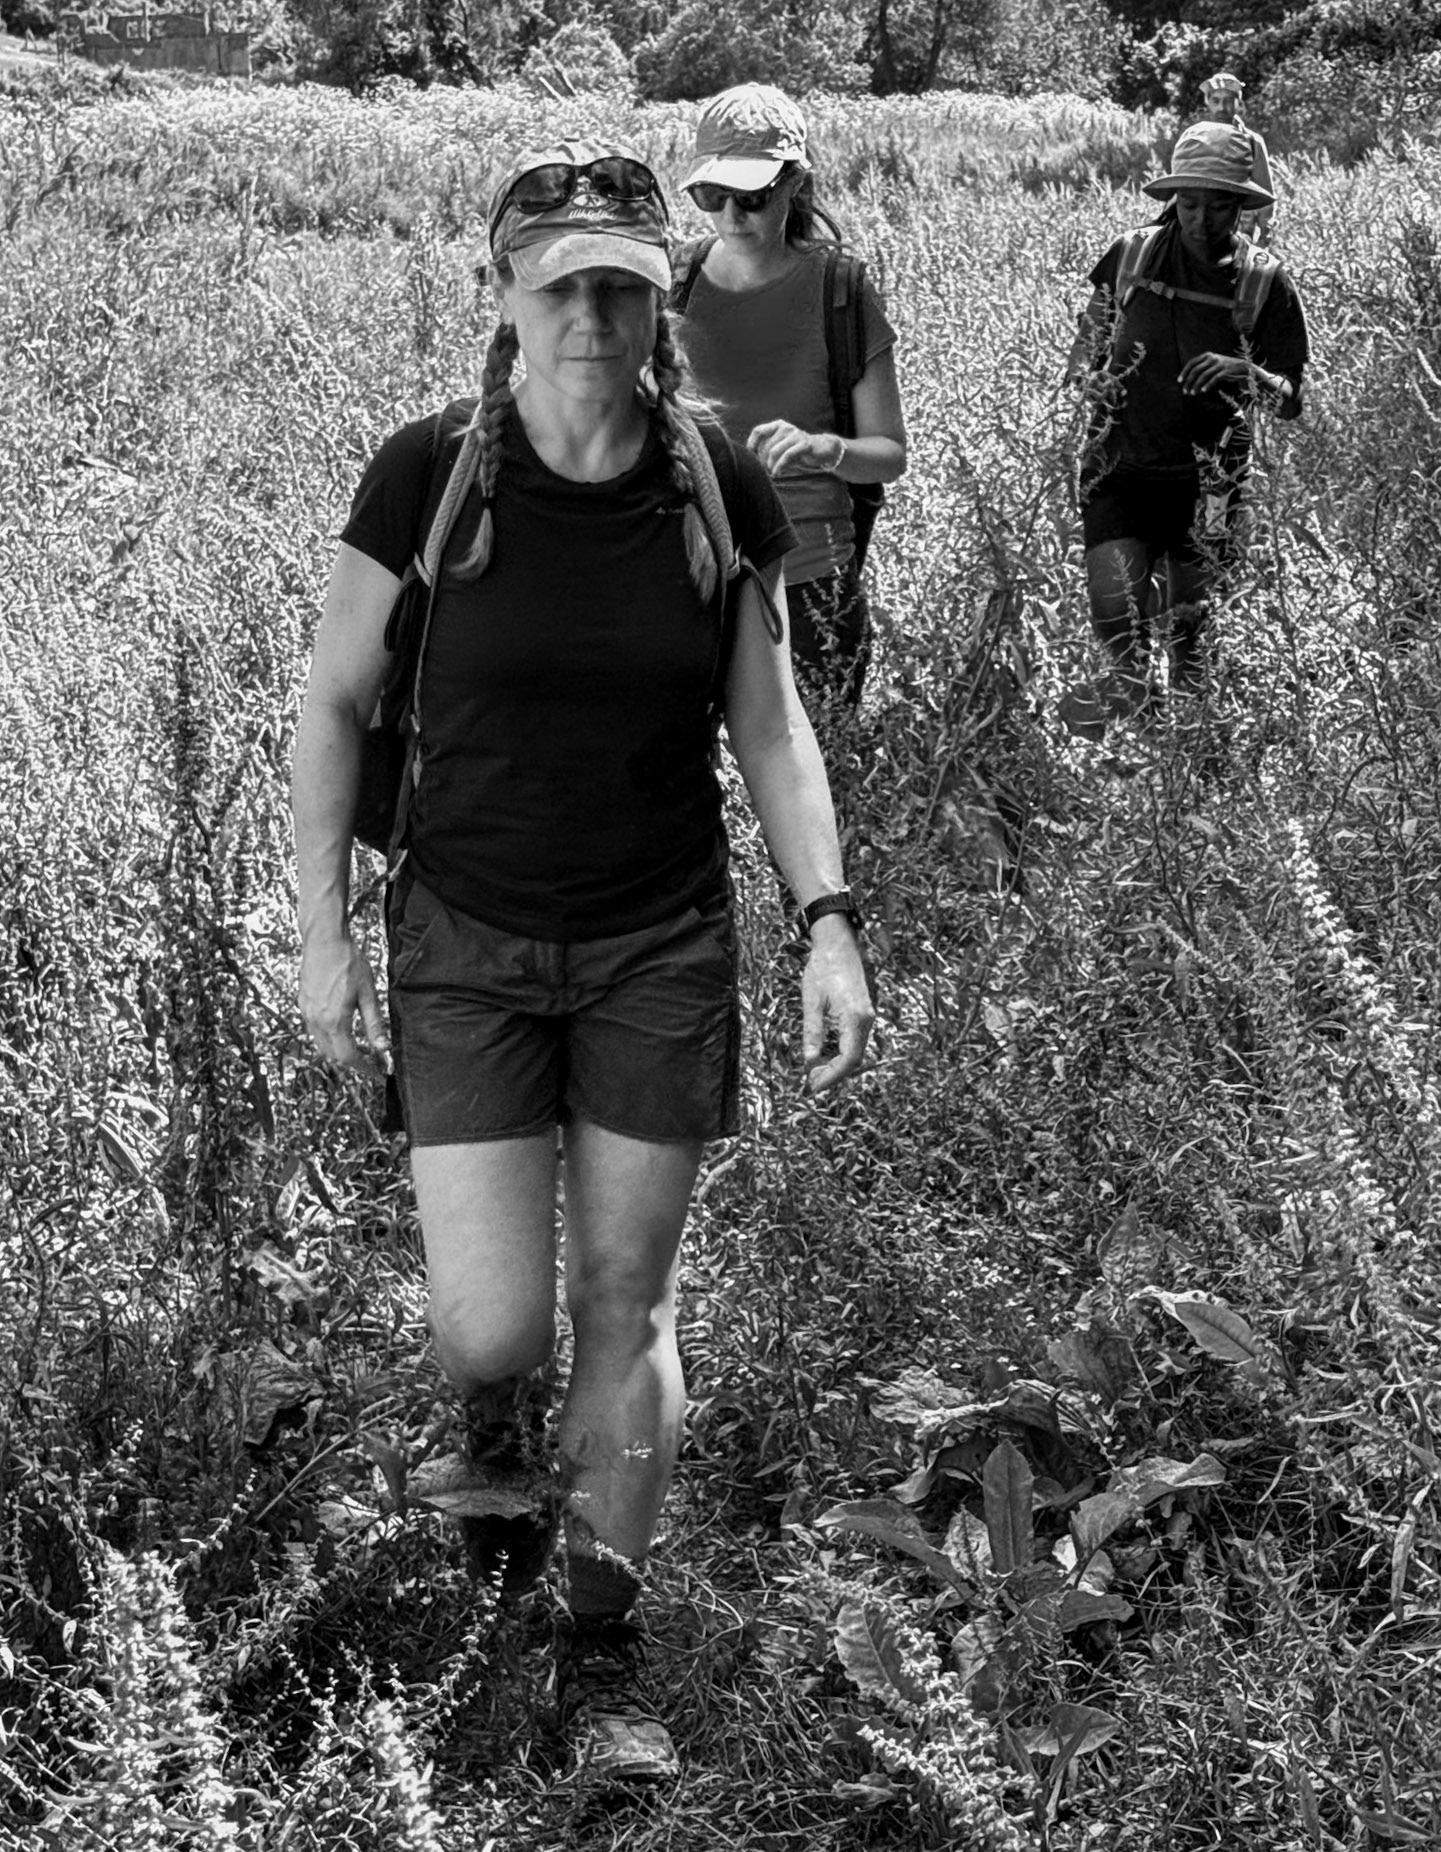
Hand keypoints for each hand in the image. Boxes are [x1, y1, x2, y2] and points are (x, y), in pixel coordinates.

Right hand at [299, 932, 390, 1073]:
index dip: (364, 1068)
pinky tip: (343, 1030)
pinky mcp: (303, 1005)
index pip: (349, 1056)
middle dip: (352, 1062)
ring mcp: (306, 1013)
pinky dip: (329, 1038)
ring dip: (339, 1051)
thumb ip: (375, 1023)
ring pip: (322, 1045)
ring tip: (360, 1047)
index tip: (377, 1072)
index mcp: (334, 1020)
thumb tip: (383, 1048)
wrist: (324, 940)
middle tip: (371, 1061)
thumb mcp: (368, 992)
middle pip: (333, 1055)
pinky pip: (315, 1031)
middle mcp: (316, 1020)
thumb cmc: (348, 962)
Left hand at [747, 419, 843, 478]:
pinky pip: (787, 455)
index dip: (752, 445)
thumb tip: (752, 461)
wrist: (823, 449)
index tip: (752, 457)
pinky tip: (778, 473)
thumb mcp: (782, 448)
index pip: (758, 431)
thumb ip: (768, 450)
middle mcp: (785, 427)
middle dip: (763, 461)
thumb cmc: (798, 450)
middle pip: (766, 445)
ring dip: (771, 465)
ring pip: (774, 451)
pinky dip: (780, 466)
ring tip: (772, 473)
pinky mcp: (804, 444)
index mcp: (778, 426)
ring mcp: (795, 434)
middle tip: (765, 470)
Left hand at [801, 917, 874, 1093]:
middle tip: (810, 1082)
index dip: (832, 1076)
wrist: (838, 944)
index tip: (813, 1085)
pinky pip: (854, 1040)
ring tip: (814, 1070)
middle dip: (833, 1073)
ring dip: (836, 1064)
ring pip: (855, 1050)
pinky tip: (823, 1053)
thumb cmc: (822, 968)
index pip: (849, 1059)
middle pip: (854, 1058)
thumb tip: (810, 1061)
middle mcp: (866, 1019)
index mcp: (855, 1018)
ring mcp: (866, 1016)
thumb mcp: (812, 1002)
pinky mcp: (862, 1012)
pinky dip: (840, 1052)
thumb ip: (813, 1033)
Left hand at [1178, 352, 1257, 397]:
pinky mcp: (1226, 370)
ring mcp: (1219, 364)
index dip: (1184, 372)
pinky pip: (1214, 378)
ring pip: (1204, 375)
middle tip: (1185, 391)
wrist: (1243, 367)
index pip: (1192, 363)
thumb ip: (1202, 369)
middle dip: (1188, 382)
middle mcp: (1212, 358)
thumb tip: (1188, 381)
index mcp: (1207, 356)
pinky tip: (1203, 391)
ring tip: (1192, 394)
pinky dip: (1207, 385)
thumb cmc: (1224, 369)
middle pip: (1196, 370)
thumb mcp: (1212, 365)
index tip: (1179, 381)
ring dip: (1196, 386)